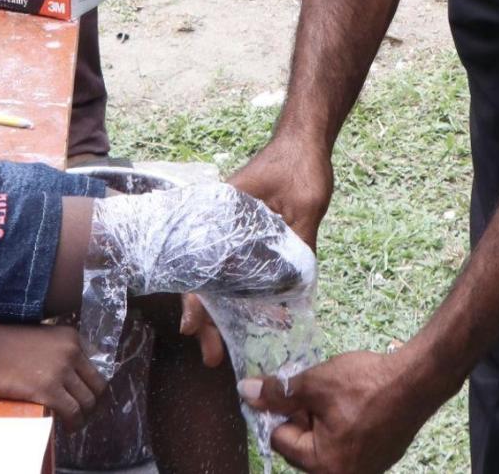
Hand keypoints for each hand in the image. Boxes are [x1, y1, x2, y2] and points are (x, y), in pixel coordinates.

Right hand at [0, 322, 105, 429]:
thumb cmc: (5, 344)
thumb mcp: (42, 337)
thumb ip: (59, 350)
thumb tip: (69, 372)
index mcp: (71, 336)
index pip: (97, 364)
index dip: (92, 383)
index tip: (86, 394)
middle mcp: (71, 351)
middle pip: (97, 384)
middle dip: (93, 402)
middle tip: (83, 412)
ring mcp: (61, 370)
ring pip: (88, 401)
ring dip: (84, 416)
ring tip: (74, 423)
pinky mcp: (48, 389)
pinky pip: (72, 411)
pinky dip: (73, 423)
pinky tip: (67, 427)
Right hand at [180, 133, 333, 366]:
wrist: (305, 140)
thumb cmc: (300, 166)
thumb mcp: (304, 205)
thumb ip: (300, 245)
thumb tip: (297, 291)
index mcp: (224, 213)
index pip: (202, 262)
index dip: (197, 301)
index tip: (193, 331)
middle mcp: (222, 224)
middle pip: (206, 276)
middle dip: (207, 319)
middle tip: (211, 356)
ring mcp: (234, 231)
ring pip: (220, 277)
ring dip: (221, 311)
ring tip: (220, 346)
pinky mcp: (249, 235)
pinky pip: (239, 269)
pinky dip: (239, 293)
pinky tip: (247, 317)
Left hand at [239, 351, 431, 473]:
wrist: (415, 381)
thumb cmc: (364, 385)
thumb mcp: (314, 384)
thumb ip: (278, 393)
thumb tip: (245, 392)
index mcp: (323, 467)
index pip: (281, 439)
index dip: (281, 410)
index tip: (291, 389)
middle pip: (302, 444)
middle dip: (303, 416)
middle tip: (318, 391)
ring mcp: (364, 470)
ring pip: (324, 442)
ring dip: (322, 418)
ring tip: (338, 395)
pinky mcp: (378, 459)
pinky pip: (346, 443)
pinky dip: (343, 423)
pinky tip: (354, 403)